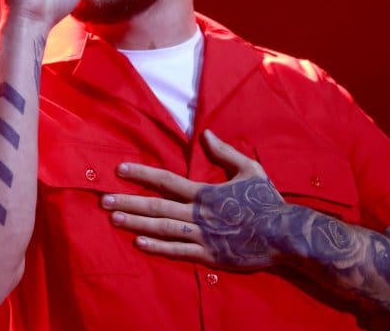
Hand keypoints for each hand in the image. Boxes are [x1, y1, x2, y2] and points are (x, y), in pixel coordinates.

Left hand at [101, 129, 291, 269]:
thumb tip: (206, 134)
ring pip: (163, 228)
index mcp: (205, 193)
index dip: (142, 173)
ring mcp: (203, 236)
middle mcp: (199, 214)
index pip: (166, 180)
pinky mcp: (210, 255)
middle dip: (129, 202)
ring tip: (114, 218)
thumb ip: (225, 152)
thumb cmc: (267, 202)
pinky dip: (158, 247)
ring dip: (137, 223)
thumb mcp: (249, 170)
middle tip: (104, 200)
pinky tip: (139, 242)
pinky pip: (179, 251)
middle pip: (157, 206)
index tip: (120, 169)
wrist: (285, 235)